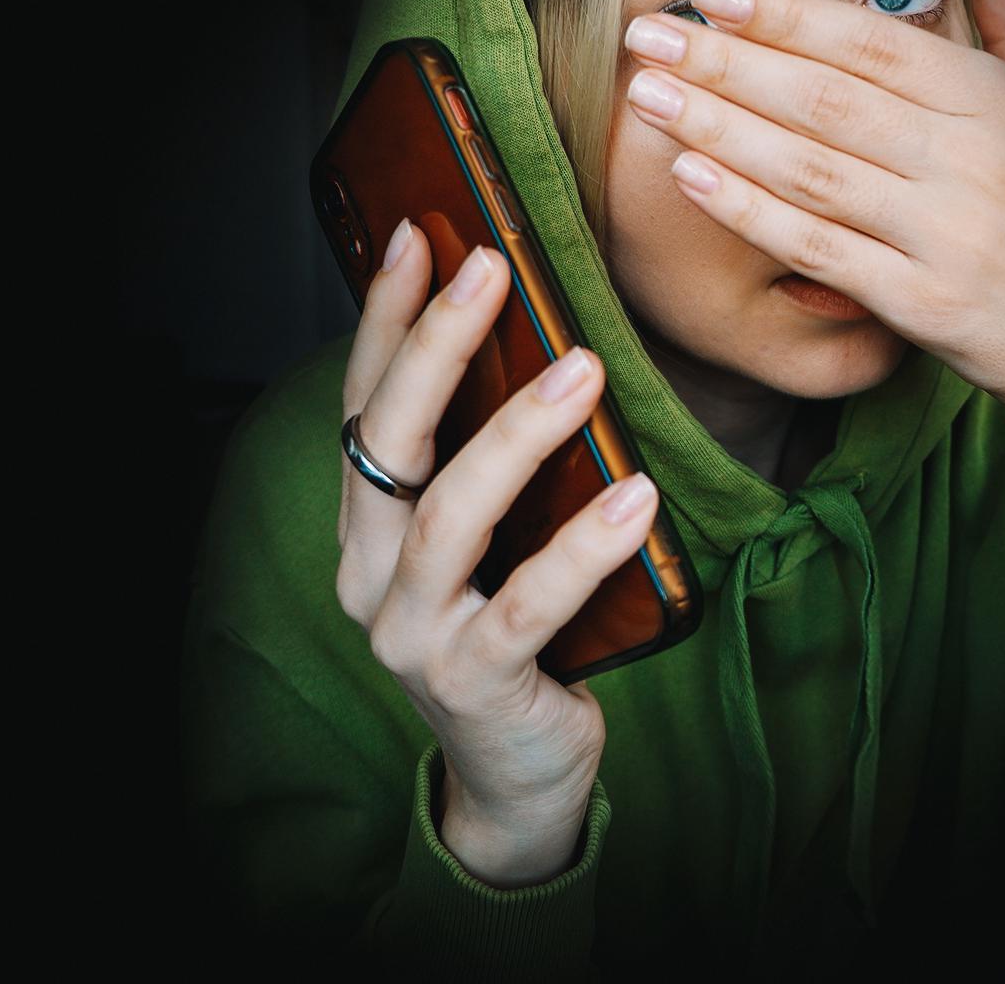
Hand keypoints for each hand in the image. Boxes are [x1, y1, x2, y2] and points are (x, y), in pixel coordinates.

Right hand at [335, 219, 658, 885]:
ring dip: (516, 436)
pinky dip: (581, 549)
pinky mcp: (472, 681)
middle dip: (435, 346)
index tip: (419, 234)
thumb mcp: (495, 541)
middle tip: (491, 268)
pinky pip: (528, 606)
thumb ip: (498, 464)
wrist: (517, 771)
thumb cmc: (518, 629)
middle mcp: (370, 571)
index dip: (388, 319)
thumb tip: (549, 344)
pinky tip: (636, 499)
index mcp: (370, 524)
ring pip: (451, 516)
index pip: (368, 401)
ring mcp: (412, 632)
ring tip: (583, 370)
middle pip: (390, 441)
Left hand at [621, 0, 1004, 482]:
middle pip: (825, 99)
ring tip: (647, 93)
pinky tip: (690, 175)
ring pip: (810, 169)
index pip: (872, 43)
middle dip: (726, 62)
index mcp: (998, 104)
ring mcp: (947, 234)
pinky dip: (747, 211)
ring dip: (718, 126)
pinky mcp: (922, 303)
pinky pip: (816, 248)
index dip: (785, 14)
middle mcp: (973, 161)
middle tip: (649, 32)